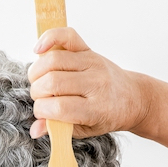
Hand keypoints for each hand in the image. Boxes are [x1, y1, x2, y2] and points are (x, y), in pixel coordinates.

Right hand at [28, 27, 148, 138]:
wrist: (132, 98)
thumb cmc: (108, 116)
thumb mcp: (87, 130)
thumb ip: (60, 130)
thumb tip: (35, 130)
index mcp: (97, 109)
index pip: (58, 107)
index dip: (41, 111)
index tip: (42, 113)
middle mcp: (96, 83)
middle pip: (52, 82)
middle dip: (37, 92)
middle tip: (41, 98)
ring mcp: (93, 63)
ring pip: (53, 61)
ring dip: (37, 72)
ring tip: (39, 81)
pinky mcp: (89, 50)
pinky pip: (67, 36)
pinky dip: (49, 38)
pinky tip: (39, 49)